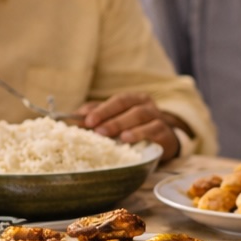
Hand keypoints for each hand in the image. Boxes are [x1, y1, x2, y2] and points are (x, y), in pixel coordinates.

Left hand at [76, 93, 195, 156]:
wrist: (165, 141)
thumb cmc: (136, 130)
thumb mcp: (117, 121)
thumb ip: (99, 116)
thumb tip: (75, 117)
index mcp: (133, 99)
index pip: (116, 100)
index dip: (101, 109)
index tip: (86, 120)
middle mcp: (146, 104)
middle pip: (126, 103)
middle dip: (108, 115)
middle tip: (94, 128)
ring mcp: (157, 117)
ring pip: (140, 114)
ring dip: (121, 123)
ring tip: (107, 134)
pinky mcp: (164, 132)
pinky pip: (153, 129)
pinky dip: (139, 132)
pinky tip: (127, 139)